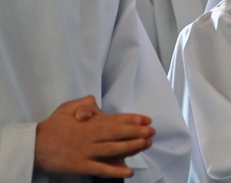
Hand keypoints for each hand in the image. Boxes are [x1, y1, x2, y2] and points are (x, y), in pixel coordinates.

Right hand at [34, 95, 154, 177]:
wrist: (33, 146)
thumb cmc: (53, 126)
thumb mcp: (67, 108)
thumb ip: (85, 104)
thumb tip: (96, 105)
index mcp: (88, 123)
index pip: (114, 119)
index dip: (132, 119)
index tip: (147, 119)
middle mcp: (89, 136)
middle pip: (117, 133)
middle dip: (137, 132)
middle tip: (152, 131)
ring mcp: (85, 152)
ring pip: (112, 149)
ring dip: (131, 147)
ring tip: (146, 144)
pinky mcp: (80, 166)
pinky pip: (100, 169)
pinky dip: (115, 170)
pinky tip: (128, 171)